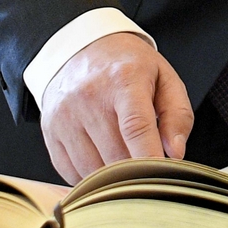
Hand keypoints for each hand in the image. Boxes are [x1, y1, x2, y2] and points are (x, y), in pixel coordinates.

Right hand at [39, 32, 193, 184]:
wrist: (81, 50)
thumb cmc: (128, 67)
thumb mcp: (164, 78)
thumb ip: (178, 115)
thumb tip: (175, 153)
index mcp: (123, 79)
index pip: (136, 127)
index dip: (149, 157)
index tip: (161, 177)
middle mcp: (88, 97)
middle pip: (115, 155)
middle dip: (136, 169)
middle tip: (148, 163)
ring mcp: (64, 116)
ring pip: (92, 170)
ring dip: (113, 176)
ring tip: (125, 156)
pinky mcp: (49, 131)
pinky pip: (71, 172)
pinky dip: (90, 176)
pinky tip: (102, 159)